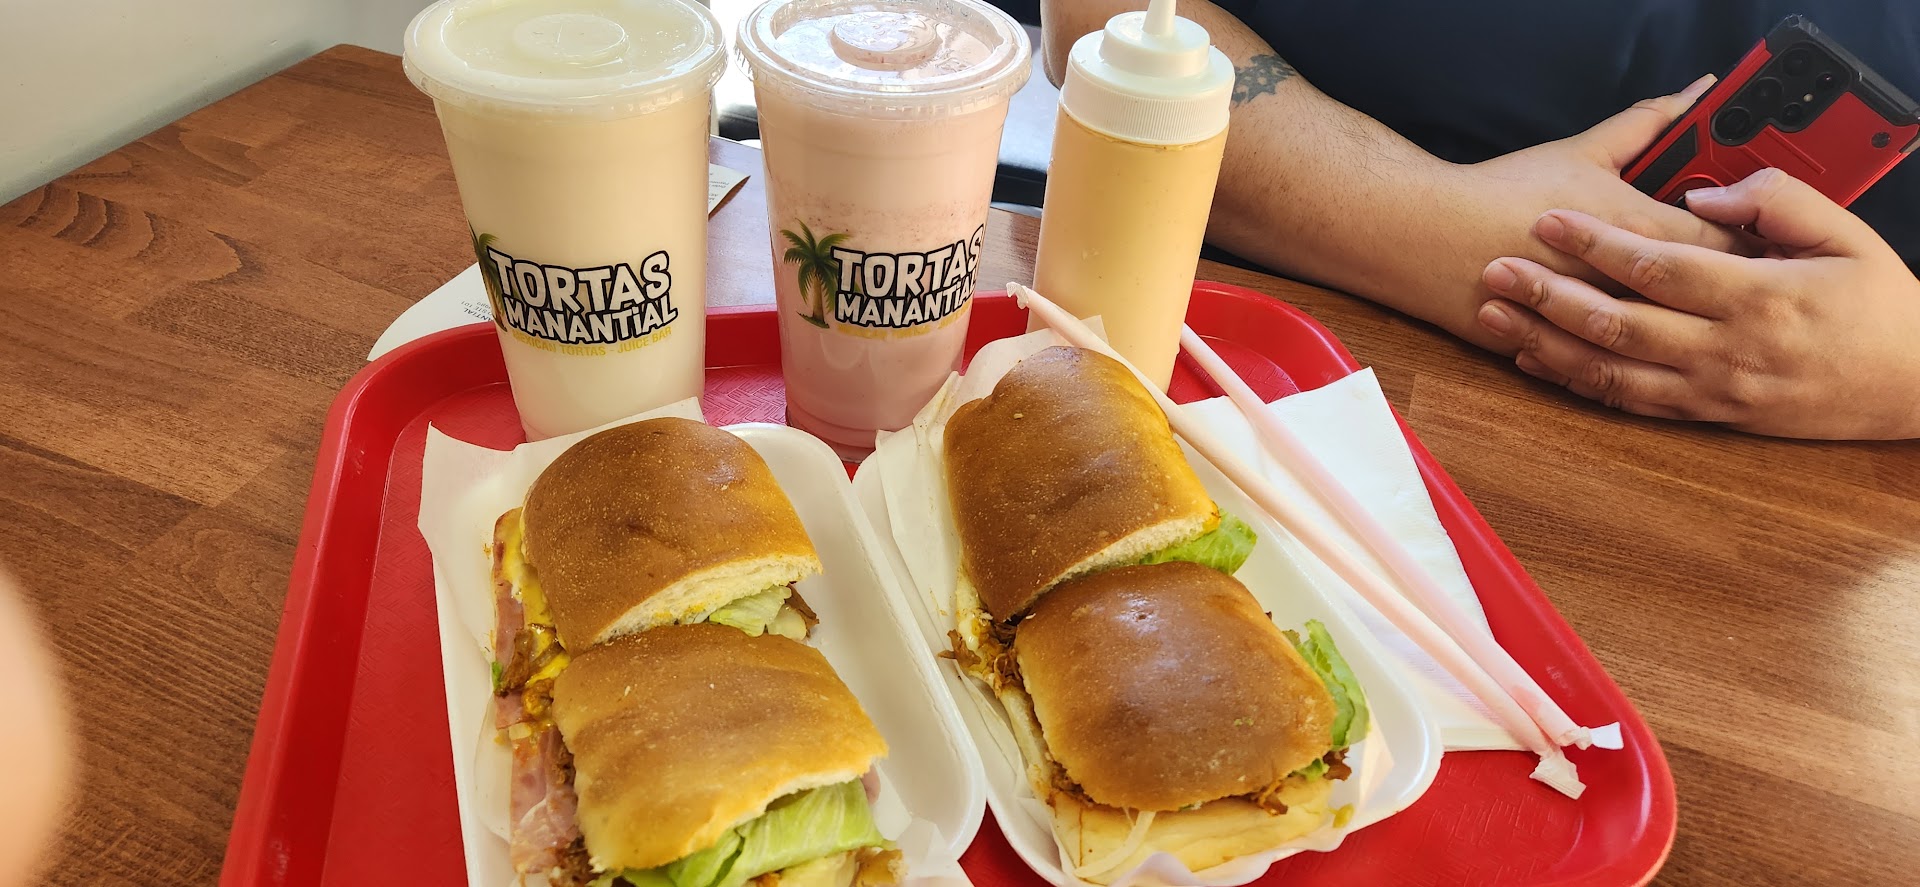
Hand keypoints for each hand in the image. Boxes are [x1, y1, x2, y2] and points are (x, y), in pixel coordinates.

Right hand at [1437, 75, 1751, 348]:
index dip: (1756, 247)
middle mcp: (1623, 285)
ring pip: (1663, 346)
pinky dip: (1632, 366)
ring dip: (1687, 340)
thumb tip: (1695, 94)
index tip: (1769, 246)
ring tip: (1702, 331)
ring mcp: (1592, 326)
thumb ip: (1648, 124)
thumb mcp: (1583, 151)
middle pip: (1708, 302)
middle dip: (1734, 300)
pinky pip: (1611, 374)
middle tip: (1750, 296)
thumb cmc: (1500, 193)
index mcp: (1638, 229)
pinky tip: (1644, 357)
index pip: (1728, 244)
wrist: (1424, 236)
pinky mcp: (1564, 354)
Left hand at [1475, 168, 1919, 439]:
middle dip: (1547, 294)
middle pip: (1617, 322)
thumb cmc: (1883, 306)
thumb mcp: (1849, 236)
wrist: (1917, 387)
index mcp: (1760, 298)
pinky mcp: (1708, 417)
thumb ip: (1779, 201)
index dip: (1597, 243)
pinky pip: (1628, 402)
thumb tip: (1705, 195)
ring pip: (1609, 371)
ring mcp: (1713, 391)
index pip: (1659, 267)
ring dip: (1544, 342)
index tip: (1549, 221)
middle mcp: (1727, 351)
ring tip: (1493, 315)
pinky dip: (1575, 381)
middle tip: (1493, 269)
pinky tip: (1536, 359)